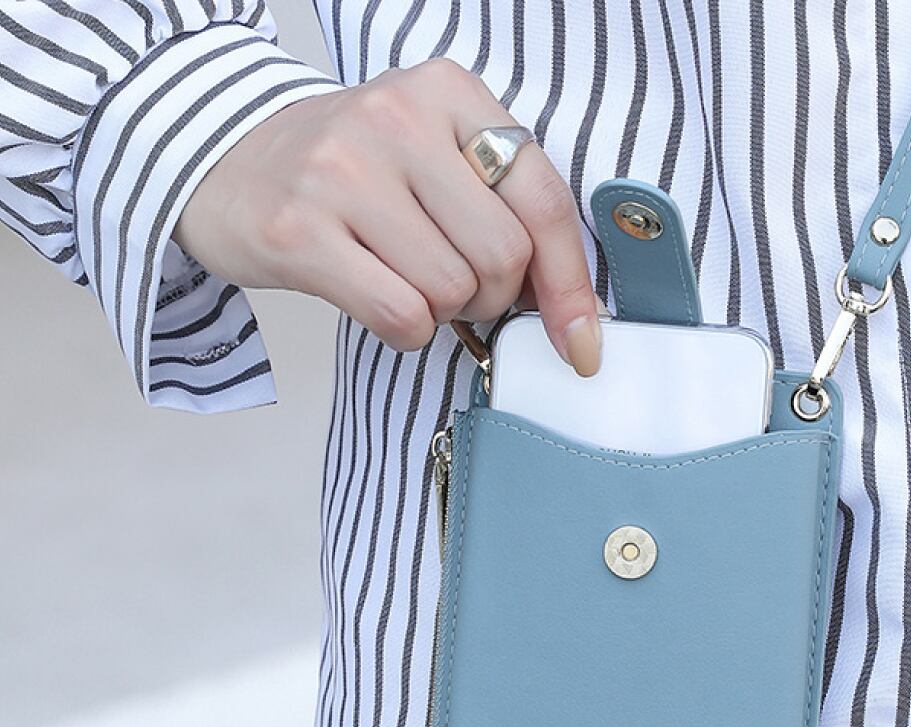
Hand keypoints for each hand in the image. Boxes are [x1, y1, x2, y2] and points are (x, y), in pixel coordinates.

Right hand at [172, 59, 603, 374]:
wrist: (222, 158)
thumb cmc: (348, 170)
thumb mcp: (432, 151)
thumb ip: (501, 203)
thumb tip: (566, 306)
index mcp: (448, 92)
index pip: (544, 200)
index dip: (571, 285)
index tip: (580, 342)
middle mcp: (396, 119)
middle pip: (503, 257)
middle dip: (492, 296)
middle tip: (456, 287)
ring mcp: (342, 172)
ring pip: (452, 291)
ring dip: (442, 312)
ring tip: (405, 280)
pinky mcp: (300, 231)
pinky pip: (402, 316)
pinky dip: (406, 330)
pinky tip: (379, 300)